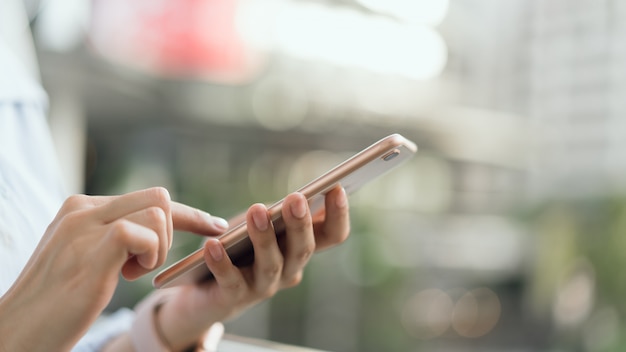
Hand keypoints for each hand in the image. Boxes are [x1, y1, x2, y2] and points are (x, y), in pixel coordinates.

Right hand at [0, 187, 227, 351]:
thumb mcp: (85, 257)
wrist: (19, 330)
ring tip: (132, 272)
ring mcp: (85, 226)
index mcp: (82, 208)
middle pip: (158, 197)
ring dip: (160, 247)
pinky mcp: (91, 249)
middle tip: (147, 265)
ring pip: (157, 211)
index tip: (215, 226)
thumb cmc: (57, 301)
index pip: (147, 198)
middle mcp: (83, 209)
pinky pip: (144, 232)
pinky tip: (129, 274)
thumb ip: (113, 236)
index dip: (188, 214)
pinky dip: (151, 254)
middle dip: (175, 231)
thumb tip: (153, 230)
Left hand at [156, 186, 349, 349]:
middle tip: (296, 198)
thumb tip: (298, 194)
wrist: (204, 291)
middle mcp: (289, 271)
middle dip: (300, 223)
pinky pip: (231, 281)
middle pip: (303, 249)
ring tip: (255, 210)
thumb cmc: (239, 247)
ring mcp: (263, 287)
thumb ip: (278, 212)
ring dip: (264, 237)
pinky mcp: (233, 298)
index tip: (337, 187)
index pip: (332, 235)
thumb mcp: (260, 223)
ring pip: (270, 265)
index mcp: (300, 248)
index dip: (338, 214)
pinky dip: (222, 263)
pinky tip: (213, 244)